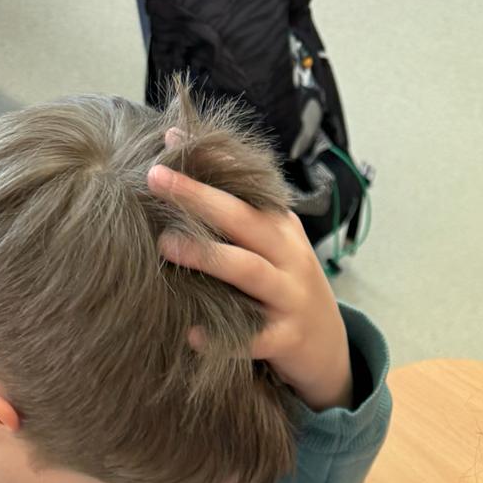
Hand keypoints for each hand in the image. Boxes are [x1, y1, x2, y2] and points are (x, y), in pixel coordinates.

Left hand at [148, 154, 352, 412]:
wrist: (328, 345)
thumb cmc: (285, 285)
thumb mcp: (270, 240)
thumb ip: (231, 200)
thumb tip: (175, 137)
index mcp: (282, 226)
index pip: (247, 187)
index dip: (210, 164)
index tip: (167, 144)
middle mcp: (290, 256)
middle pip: (243, 220)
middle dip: (199, 197)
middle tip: (154, 179)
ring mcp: (291, 297)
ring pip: (249, 271)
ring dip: (207, 256)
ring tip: (165, 246)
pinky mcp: (288, 338)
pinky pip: (253, 338)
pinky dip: (222, 337)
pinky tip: (192, 335)